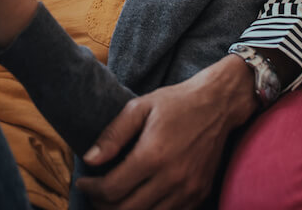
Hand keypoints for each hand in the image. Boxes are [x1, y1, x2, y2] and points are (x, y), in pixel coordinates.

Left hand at [77, 55, 257, 209]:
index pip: (112, 189)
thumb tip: (89, 159)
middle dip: (103, 205)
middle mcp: (172, 178)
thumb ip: (113, 135)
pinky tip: (139, 200)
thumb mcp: (139, 107)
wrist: (217, 105)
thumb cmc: (175, 103)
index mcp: (153, 155)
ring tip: (113, 198)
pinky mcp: (199, 195)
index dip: (91, 190)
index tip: (83, 182)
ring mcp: (188, 190)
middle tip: (95, 193)